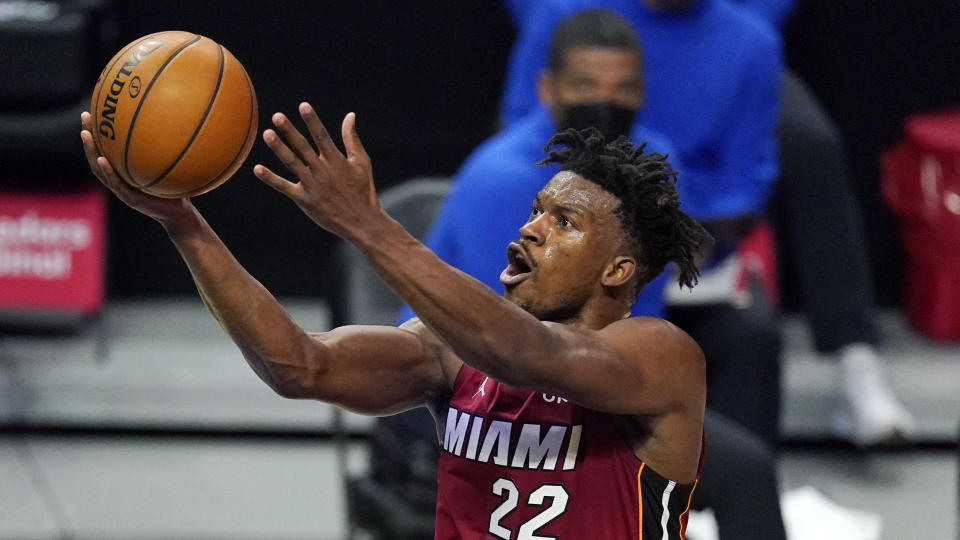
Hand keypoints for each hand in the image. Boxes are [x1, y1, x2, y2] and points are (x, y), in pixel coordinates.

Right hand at [80, 112, 193, 225]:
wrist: (179, 215)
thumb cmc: (175, 189)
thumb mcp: (170, 166)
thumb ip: (167, 149)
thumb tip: (175, 120)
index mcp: (124, 172)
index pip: (107, 150)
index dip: (98, 132)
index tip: (95, 110)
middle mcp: (119, 179)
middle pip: (97, 155)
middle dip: (89, 136)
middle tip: (85, 116)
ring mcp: (122, 190)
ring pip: (100, 169)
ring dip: (91, 151)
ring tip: (85, 134)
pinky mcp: (129, 199)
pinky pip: (115, 184)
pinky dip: (108, 171)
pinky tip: (102, 159)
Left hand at [253, 103, 381, 238]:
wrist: (361, 222)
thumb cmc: (363, 190)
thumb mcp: (362, 162)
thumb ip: (352, 139)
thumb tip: (350, 115)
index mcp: (337, 161)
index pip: (322, 136)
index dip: (312, 121)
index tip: (303, 106)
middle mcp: (322, 171)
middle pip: (303, 147)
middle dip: (290, 131)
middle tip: (277, 117)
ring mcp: (312, 185)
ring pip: (292, 163)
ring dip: (279, 148)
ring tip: (267, 134)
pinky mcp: (304, 199)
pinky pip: (284, 187)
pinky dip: (270, 178)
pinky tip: (257, 169)